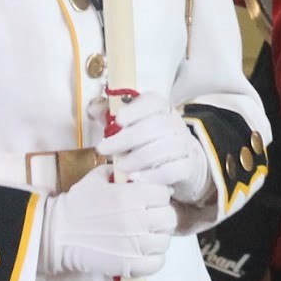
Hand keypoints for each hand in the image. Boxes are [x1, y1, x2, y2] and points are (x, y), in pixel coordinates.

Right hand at [40, 165, 176, 277]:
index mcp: (131, 196)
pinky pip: (157, 262)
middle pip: (168, 217)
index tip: (149, 199)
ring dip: (157, 237)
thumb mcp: (96, 178)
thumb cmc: (76, 205)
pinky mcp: (130, 265)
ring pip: (165, 240)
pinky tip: (142, 252)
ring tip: (144, 235)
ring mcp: (135, 245)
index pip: (164, 193)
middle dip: (160, 215)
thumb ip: (119, 170)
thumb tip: (138, 166)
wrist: (56, 235)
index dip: (158, 195)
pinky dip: (154, 258)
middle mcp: (137, 219)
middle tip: (148, 218)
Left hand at [95, 91, 212, 204]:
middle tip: (104, 150)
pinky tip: (136, 178)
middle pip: (155, 126)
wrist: (177, 161)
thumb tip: (93, 109)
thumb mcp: (127, 125)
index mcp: (160, 107)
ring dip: (138, 158)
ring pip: (164, 148)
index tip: (118, 120)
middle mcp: (175, 123)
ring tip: (120, 166)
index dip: (135, 109)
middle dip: (126, 139)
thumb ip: (109, 116)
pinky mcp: (187, 166)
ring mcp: (184, 144)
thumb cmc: (144, 140)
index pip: (153, 101)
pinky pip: (173, 170)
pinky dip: (153, 175)